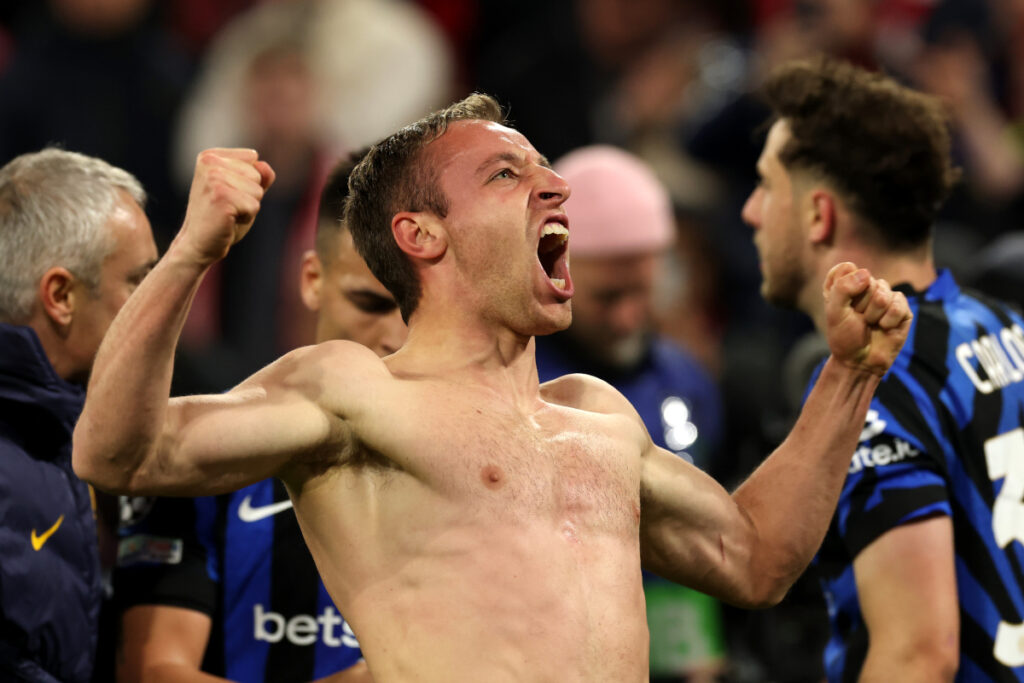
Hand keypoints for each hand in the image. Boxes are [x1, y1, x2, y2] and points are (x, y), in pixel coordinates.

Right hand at [175, 148, 275, 265]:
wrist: (199, 243)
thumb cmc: (221, 217)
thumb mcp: (244, 191)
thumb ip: (259, 176)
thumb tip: (264, 166)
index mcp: (210, 156)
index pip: (252, 158)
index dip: (248, 181)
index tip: (227, 193)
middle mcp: (209, 162)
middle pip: (256, 174)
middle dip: (249, 194)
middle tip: (227, 206)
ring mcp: (213, 178)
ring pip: (257, 190)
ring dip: (248, 206)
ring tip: (227, 212)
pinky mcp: (220, 196)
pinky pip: (254, 205)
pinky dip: (246, 217)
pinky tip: (227, 220)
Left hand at [823, 262, 911, 376]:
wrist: (861, 362)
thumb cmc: (844, 337)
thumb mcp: (834, 312)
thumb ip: (843, 289)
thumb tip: (866, 274)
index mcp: (845, 284)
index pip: (846, 267)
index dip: (844, 287)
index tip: (840, 305)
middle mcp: (865, 287)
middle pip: (866, 279)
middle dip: (860, 304)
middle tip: (858, 319)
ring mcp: (885, 296)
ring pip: (883, 292)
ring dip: (873, 313)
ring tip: (870, 324)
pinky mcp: (901, 308)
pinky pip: (898, 303)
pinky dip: (888, 320)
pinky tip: (884, 327)